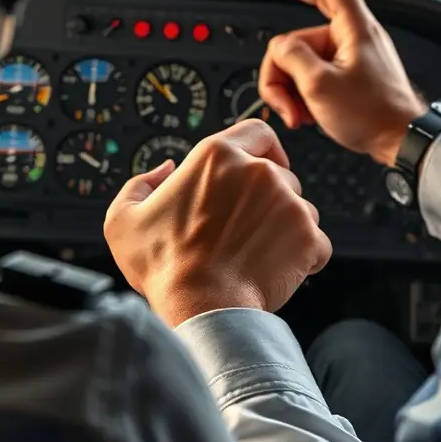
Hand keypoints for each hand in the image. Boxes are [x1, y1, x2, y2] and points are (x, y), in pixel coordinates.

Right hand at [104, 120, 331, 327]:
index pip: (258, 131)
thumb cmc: (164, 267)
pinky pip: (317, 241)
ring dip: (287, 227)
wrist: (202, 310)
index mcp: (217, 155)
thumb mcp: (123, 219)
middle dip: (270, 197)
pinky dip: (303, 256)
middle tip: (245, 229)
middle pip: (281, 174)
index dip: (262, 147)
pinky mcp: (308, 236)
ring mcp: (289, 203)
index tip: (261, 166)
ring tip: (256, 254)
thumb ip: (142, 183)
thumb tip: (165, 169)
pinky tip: (275, 270)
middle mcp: (259, 171)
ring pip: (302, 207)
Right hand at [258, 0, 426, 165]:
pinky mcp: (348, 75)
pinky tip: (302, 114)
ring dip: (289, 84)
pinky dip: (301, 92)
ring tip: (295, 112)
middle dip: (283, 16)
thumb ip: (291, 56)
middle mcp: (352, 35)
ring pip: (301, 54)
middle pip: (308, 10)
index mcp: (353, 27)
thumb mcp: (319, 84)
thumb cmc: (372, 114)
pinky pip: (312, 72)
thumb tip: (280, 48)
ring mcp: (350, 55)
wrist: (401, 142)